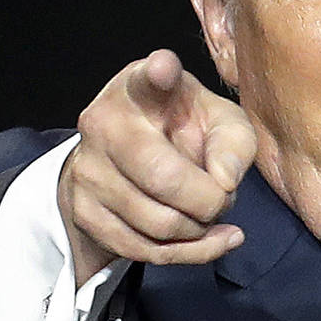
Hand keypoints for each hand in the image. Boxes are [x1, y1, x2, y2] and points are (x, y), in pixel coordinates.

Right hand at [59, 50, 258, 280]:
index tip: (164, 68)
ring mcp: (88, 171)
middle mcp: (104, 124)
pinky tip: (210, 239)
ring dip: (200, 229)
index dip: (158, 73)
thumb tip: (223, 181)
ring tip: (208, 212)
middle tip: (223, 198)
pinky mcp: (85, 213)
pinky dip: (189, 253)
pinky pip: (145, 250)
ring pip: (158, 223)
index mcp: (140, 89)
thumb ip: (234, 142)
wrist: (125, 163)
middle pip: (162, 177)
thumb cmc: (182, 130)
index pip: (147, 79)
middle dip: (210, 201)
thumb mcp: (219, 122)